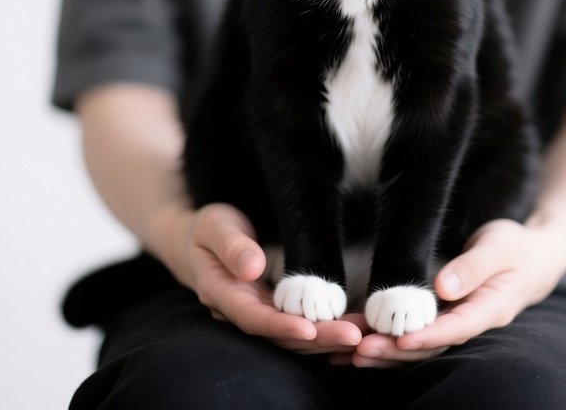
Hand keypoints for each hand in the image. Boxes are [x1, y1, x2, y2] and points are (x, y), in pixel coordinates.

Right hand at [174, 203, 363, 353]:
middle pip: (280, 333)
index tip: (310, 328)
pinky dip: (326, 328)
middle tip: (354, 336)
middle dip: (318, 338)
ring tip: (362, 332)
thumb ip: (232, 246)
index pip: (253, 317)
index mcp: (222, 294)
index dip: (281, 325)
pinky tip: (353, 325)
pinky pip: (301, 322)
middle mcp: (242, 310)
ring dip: (327, 337)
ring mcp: (260, 311)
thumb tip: (252, 268)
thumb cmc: (209, 228)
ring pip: (294, 334)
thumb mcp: (214, 227)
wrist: (202, 238)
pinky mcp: (275, 307)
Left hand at [335, 219, 565, 367]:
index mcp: (489, 308)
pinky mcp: (446, 315)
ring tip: (349, 354)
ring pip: (421, 344)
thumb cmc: (516, 247)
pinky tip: (361, 341)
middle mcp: (472, 321)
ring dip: (387, 350)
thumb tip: (444, 287)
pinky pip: (417, 332)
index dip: (426, 336)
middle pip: (432, 344)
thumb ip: (473, 267)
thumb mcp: (499, 248)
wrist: (533, 255)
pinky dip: (390, 339)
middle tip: (359, 350)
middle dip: (395, 350)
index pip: (455, 328)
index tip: (397, 339)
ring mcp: (458, 321)